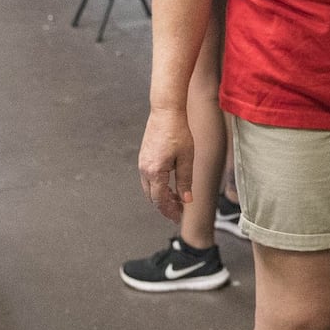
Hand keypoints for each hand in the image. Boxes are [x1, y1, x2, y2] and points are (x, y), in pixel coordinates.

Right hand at [138, 107, 193, 222]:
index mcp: (155, 172)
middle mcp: (145, 170)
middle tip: (179, 211)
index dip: (169, 211)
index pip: (160, 200)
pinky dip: (157, 186)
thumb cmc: (178, 132)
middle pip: (153, 197)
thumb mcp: (186, 158)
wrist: (165, 112)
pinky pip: (148, 179)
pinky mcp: (143, 158)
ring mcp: (142, 163)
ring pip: (149, 189)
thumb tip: (187, 200)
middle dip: (165, 206)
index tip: (178, 217)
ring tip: (176, 199)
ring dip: (161, 196)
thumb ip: (185, 181)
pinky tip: (169, 185)